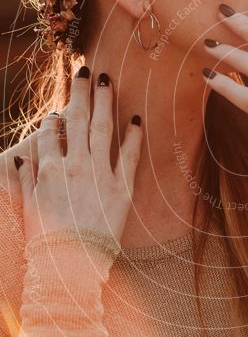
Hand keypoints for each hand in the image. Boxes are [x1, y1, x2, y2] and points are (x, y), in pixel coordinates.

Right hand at [14, 67, 141, 244]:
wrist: (71, 266)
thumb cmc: (46, 241)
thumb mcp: (28, 208)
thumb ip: (25, 179)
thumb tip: (21, 158)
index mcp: (49, 170)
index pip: (49, 133)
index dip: (53, 119)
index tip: (58, 111)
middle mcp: (74, 166)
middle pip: (76, 120)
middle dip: (80, 92)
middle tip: (85, 70)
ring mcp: (99, 175)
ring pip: (102, 129)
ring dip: (105, 102)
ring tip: (107, 81)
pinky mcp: (122, 188)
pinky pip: (128, 155)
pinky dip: (132, 135)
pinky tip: (136, 119)